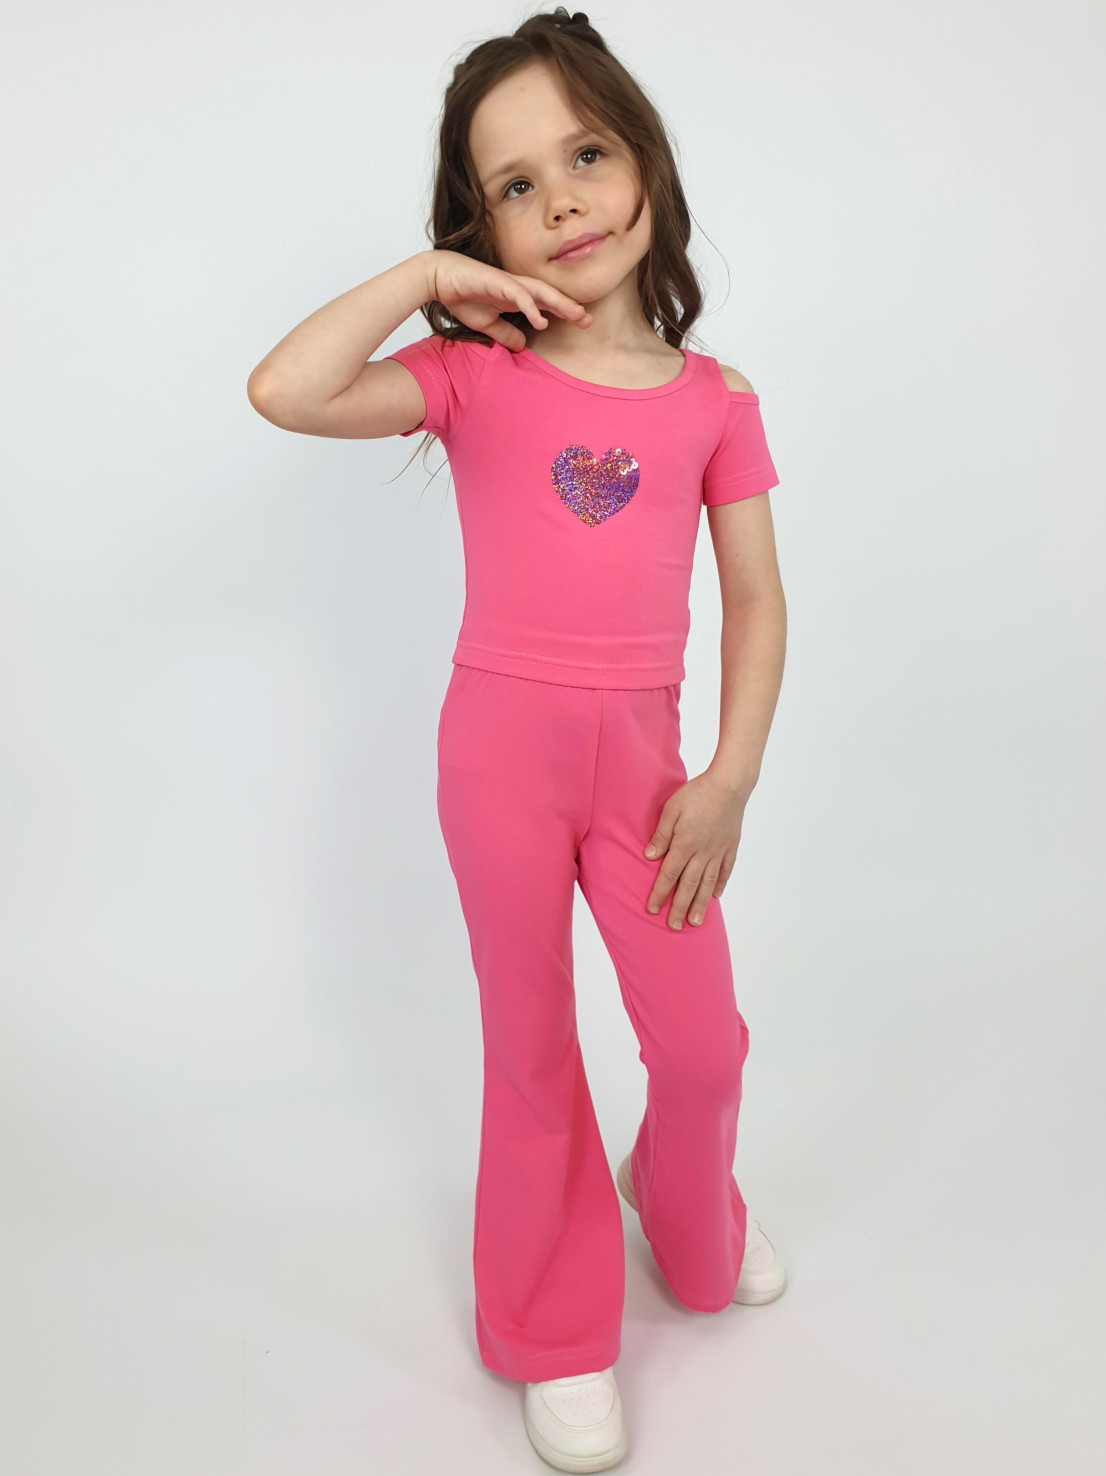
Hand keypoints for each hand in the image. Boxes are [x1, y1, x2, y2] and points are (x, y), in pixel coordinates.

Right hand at [425, 250, 591, 348]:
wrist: (439, 278)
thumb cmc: (462, 296)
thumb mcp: (488, 324)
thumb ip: (506, 333)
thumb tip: (523, 345)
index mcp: (517, 297)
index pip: (547, 304)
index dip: (565, 312)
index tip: (583, 323)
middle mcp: (518, 288)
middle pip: (550, 297)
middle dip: (570, 307)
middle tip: (589, 320)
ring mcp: (509, 283)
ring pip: (541, 292)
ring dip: (560, 303)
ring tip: (576, 315)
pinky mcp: (497, 282)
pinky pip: (519, 295)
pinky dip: (532, 307)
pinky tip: (542, 321)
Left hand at [643, 771, 749, 928]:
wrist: (730, 784)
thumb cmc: (697, 793)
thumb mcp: (671, 809)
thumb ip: (661, 834)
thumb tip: (650, 856)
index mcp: (685, 844)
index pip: (669, 875)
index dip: (659, 893)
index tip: (652, 909)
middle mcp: (702, 853)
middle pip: (688, 885)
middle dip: (679, 907)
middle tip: (674, 926)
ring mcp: (718, 851)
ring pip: (707, 883)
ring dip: (699, 904)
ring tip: (695, 922)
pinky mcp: (731, 846)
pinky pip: (725, 870)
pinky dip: (720, 884)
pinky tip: (716, 896)